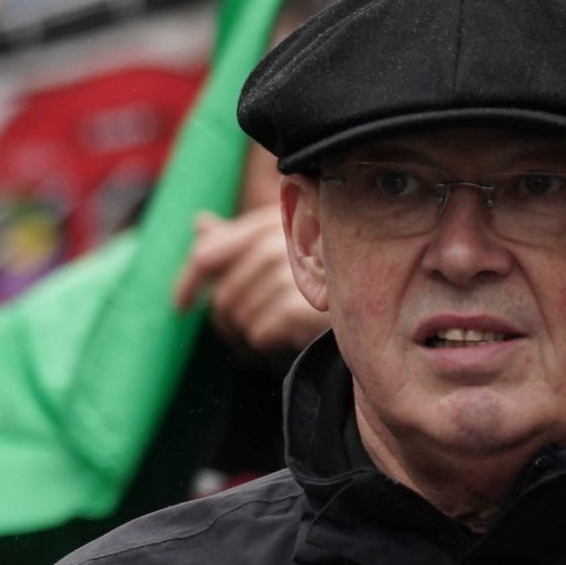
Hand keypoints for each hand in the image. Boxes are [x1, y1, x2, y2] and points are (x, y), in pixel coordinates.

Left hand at [174, 209, 325, 360]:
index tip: (179, 307)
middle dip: (227, 320)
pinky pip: (257, 332)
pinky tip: (284, 338)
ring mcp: (290, 271)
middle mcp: (277, 241)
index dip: (188, 283)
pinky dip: (265, 343)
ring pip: (238, 316)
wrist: (386, 300)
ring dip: (249, 333)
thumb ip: (239, 237)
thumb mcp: (285, 247)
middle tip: (244, 333)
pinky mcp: (300, 305)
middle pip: (223, 296)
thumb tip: (199, 223)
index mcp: (269, 221)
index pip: (207, 255)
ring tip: (272, 331)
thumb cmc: (330, 272)